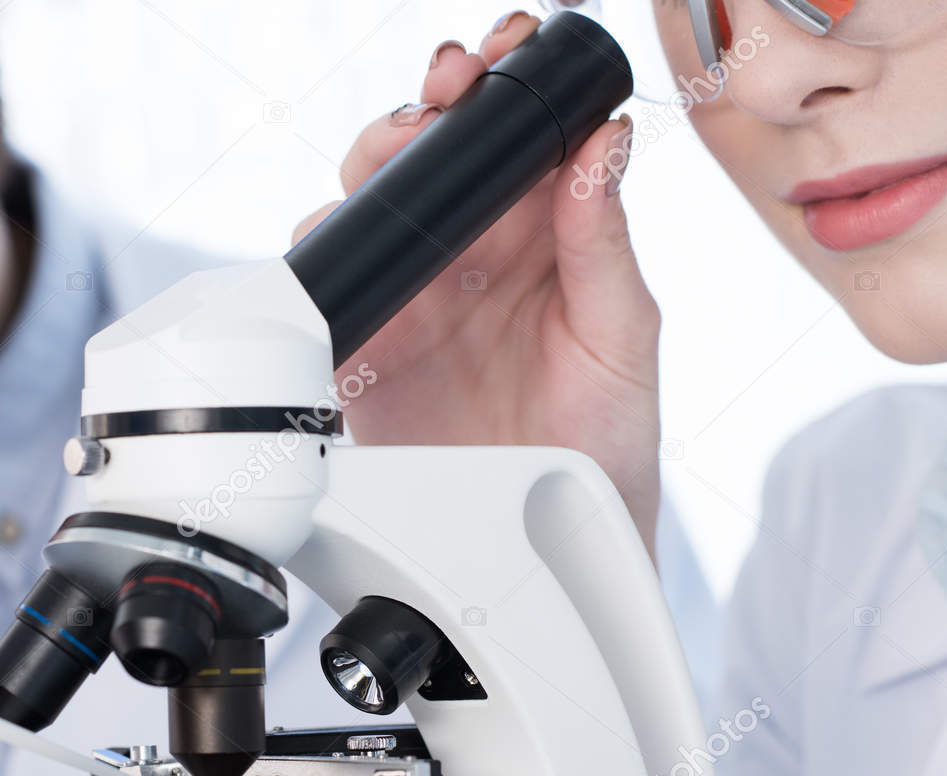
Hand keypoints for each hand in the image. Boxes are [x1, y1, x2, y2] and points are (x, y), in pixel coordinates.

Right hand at [295, 11, 661, 548]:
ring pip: (372, 205)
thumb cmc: (607, 445)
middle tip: (442, 93)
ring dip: (372, 166)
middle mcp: (474, 257)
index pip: (517, 138)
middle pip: (431, 156)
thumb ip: (604, 244)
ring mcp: (416, 299)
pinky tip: (345, 253)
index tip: (504, 57)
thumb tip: (602, 145)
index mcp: (545, 235)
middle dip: (426, 107)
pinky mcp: (366, 350)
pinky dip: (321, 259)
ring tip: (393, 162)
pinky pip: (328, 288)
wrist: (550, 548)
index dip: (505, 85)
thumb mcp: (624, 338)